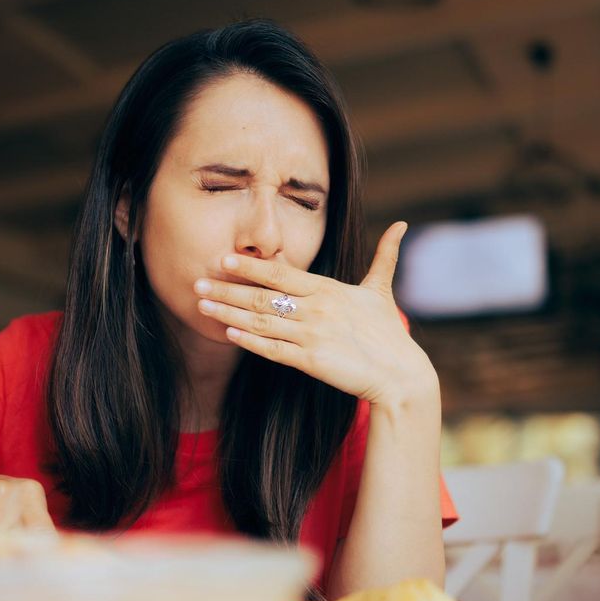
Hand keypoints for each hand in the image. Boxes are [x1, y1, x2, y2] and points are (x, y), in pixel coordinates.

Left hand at [194, 221, 437, 407]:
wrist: (400, 374)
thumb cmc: (389, 334)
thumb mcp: (382, 291)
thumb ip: (385, 257)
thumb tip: (402, 226)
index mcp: (328, 290)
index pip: (281, 272)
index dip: (250, 265)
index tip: (224, 259)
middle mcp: (316, 309)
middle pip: (263, 295)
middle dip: (227, 288)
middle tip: (197, 282)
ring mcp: (312, 335)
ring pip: (261, 321)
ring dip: (229, 312)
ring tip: (202, 305)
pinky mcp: (311, 361)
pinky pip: (272, 349)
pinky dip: (249, 341)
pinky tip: (228, 333)